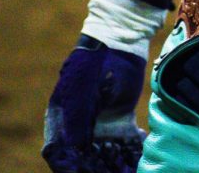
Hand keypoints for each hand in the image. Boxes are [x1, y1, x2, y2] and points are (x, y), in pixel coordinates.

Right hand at [42, 37, 146, 172]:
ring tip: (130, 170)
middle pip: (85, 157)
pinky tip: (140, 154)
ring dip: (116, 165)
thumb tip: (76, 150)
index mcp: (62, 117)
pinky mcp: (121, 117)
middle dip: (96, 169)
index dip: (65, 167)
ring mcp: (101, 122)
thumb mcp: (82, 89)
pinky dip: (132, 151)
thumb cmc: (93, 61)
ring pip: (106, 154)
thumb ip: (78, 118)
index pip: (58, 151)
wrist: (120, 39)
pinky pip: (126, 142)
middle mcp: (81, 125)